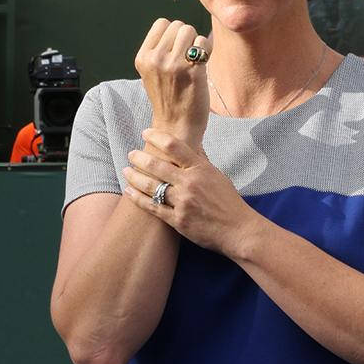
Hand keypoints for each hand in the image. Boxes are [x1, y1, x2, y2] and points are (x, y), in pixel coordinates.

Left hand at [123, 129, 254, 254]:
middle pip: (157, 165)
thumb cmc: (229, 202)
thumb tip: (192, 145)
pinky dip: (138, 199)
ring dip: (134, 177)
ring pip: (151, 186)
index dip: (156, 137)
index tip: (145, 133)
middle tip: (130, 154)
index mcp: (200, 169)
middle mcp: (190, 183)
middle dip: (139, 158)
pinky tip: (129, 192)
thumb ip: (202, 161)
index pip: (174, 146)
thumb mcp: (218, 176)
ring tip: (125, 171)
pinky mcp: (177, 220)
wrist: (238, 230)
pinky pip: (152, 207)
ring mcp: (182, 202)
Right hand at [134, 18, 211, 147]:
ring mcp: (173, 64)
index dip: (173, 34)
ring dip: (197, 43)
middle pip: (179, 25)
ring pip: (191, 31)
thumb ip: (159, 50)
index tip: (176, 51)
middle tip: (187, 58)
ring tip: (193, 62)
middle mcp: (155, 59)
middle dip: (186, 38)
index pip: (162, 23)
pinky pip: (203, 43)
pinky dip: (206, 51)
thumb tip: (178, 26)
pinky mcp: (192, 70)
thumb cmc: (169, 98)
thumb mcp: (152, 72)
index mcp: (143, 58)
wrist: (176, 127)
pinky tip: (202, 66)